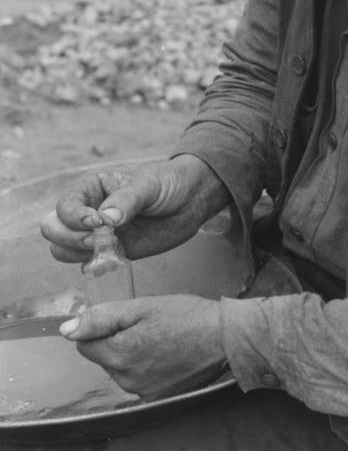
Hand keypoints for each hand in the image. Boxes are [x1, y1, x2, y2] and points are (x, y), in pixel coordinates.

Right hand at [40, 155, 230, 262]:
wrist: (192, 201)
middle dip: (71, 237)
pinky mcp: (111, 252)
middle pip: (53, 229)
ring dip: (79, 254)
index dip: (74, 217)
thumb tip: (105, 218)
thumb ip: (126, 200)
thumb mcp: (148, 185)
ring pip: (63, 249)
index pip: (63, 206)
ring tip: (109, 248)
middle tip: (99, 239)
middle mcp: (87, 211)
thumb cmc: (168, 183)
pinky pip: (87, 264)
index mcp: (91, 188)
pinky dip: (94, 266)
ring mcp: (97, 234)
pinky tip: (114, 259)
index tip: (97, 222)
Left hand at [59, 294, 225, 399]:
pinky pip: (139, 381)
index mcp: (119, 354)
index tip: (126, 319)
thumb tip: (67, 329)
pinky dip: (148, 369)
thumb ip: (102, 318)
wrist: (225, 338)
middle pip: (104, 358)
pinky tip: (168, 355)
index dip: (102, 328)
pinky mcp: (158, 398)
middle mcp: (126, 380)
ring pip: (122, 370)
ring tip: (162, 339)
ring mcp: (142, 393)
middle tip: (149, 326)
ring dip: (133, 356)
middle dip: (118, 342)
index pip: (85, 344)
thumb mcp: (143, 306)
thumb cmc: (187, 316)